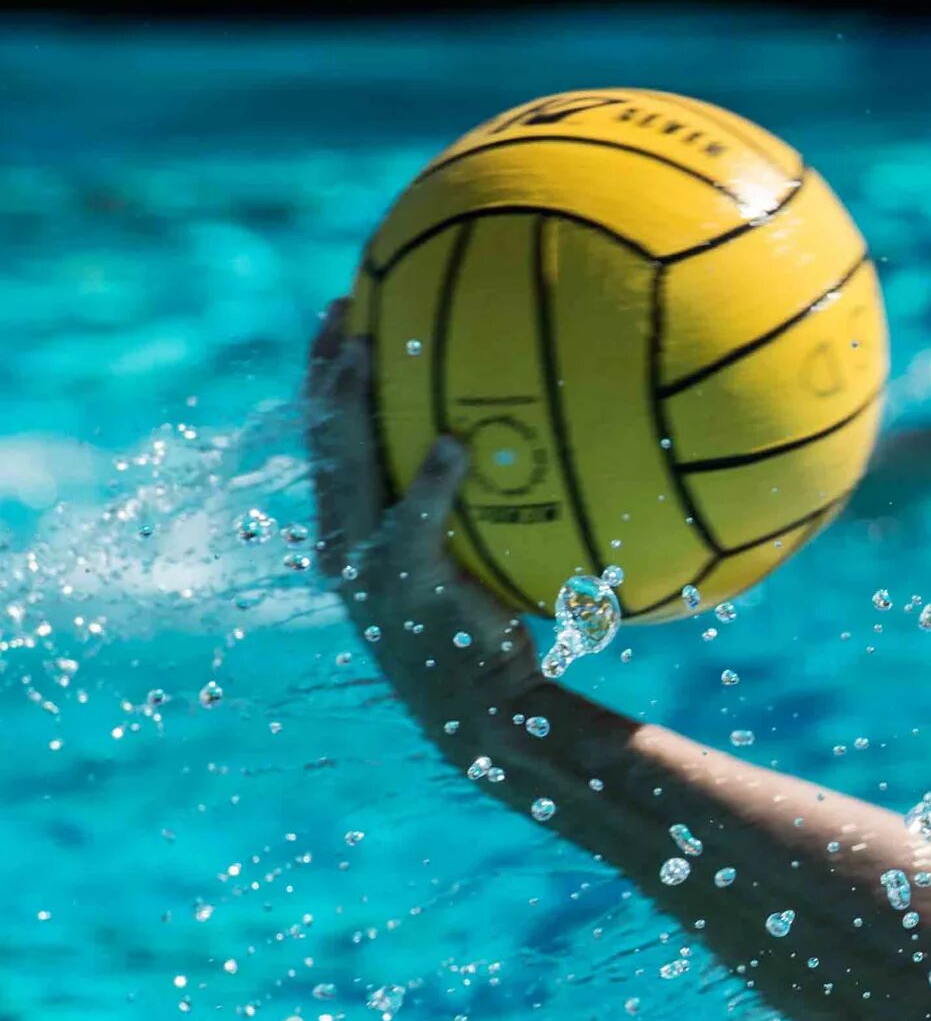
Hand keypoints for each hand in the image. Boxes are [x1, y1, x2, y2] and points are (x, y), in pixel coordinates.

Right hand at [305, 302, 535, 733]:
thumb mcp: (475, 562)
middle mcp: (344, 543)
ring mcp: (366, 566)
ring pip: (344, 468)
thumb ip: (475, 509)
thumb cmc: (489, 635)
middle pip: (321, 439)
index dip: (327, 378)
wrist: (485, 710)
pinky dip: (431, 485)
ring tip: (369, 350)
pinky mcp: (403, 587)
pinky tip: (453, 447)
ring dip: (351, 405)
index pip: (328, 441)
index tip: (344, 316)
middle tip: (344, 310)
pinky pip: (412, 523)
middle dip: (326, 370)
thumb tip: (518, 445)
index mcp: (351, 532)